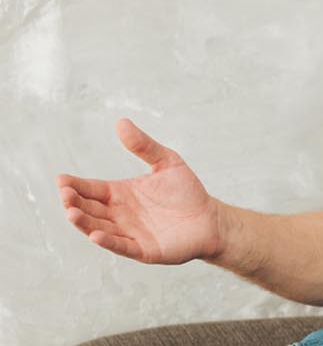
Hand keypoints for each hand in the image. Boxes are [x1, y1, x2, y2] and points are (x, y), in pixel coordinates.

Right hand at [57, 119, 225, 264]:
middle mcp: (119, 214)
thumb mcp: (167, 162)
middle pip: (89, 209)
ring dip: (84, 222)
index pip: (91, 189)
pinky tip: (96, 235)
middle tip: (65, 194)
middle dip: (74, 202)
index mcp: (119, 193)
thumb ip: (144, 145)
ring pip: (99, 228)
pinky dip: (107, 241)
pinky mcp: (143, 250)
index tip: (61, 179)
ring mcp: (129, 233)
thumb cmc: (187, 191)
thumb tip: (121, 122)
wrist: (211, 218)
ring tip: (71, 212)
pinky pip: (121, 246)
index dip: (75, 185)